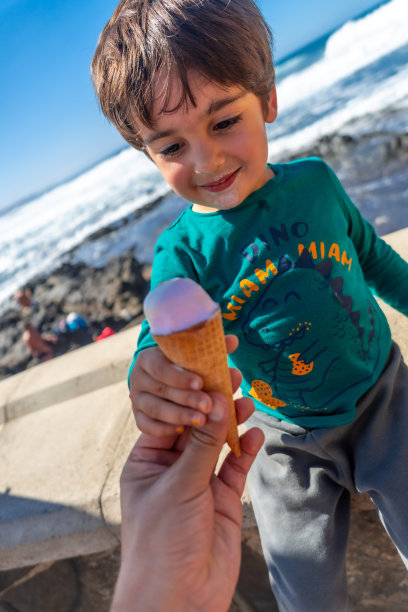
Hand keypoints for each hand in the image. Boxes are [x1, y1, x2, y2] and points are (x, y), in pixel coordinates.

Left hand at [112, 372, 263, 611]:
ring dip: (231, 422)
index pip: (170, 417)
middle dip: (213, 403)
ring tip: (246, 399)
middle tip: (231, 376)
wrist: (179, 598)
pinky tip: (255, 432)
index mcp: (148, 460)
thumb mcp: (180, 486)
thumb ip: (203, 445)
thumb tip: (217, 402)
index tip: (206, 370)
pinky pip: (235, 467)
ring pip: (217, 444)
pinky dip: (245, 449)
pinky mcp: (222, 499)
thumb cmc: (162, 541)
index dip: (189, 394)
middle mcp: (173, 468)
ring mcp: (199, 483)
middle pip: (195, 427)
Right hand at [129, 335, 238, 436]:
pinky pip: (146, 425)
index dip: (179, 376)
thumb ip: (213, 355)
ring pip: (154, 409)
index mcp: (151, 358)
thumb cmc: (189, 369)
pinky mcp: (139, 418)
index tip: (200, 383)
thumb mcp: (198, 362)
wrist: (171, 384)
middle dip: (186, 398)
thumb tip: (233, 340)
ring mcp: (138, 399)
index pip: (160, 366)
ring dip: (179, 414)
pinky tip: (182, 429)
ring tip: (201, 419)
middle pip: (161, 389)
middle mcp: (140, 378)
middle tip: (207, 404)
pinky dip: (163, 428)